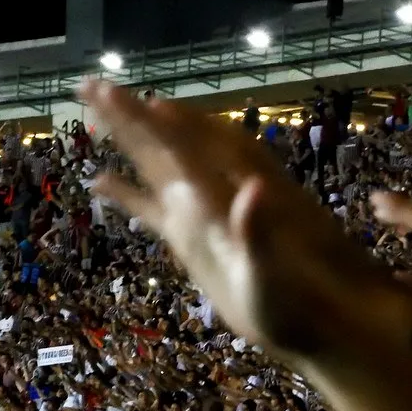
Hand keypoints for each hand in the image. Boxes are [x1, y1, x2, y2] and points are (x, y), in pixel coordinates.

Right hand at [79, 79, 411, 360]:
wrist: (324, 324)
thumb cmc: (304, 302)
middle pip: (166, 142)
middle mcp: (215, 195)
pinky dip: (127, 193)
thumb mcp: (279, 270)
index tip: (112, 92)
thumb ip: (260, 230)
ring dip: (129, 139)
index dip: (148, 119)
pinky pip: (154, 209)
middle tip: (88, 86)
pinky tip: (101, 183)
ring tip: (95, 114)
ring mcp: (204, 216)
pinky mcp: (195, 241)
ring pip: (159, 166)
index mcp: (231, 195)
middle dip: (128, 114)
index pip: (183, 143)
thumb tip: (252, 188)